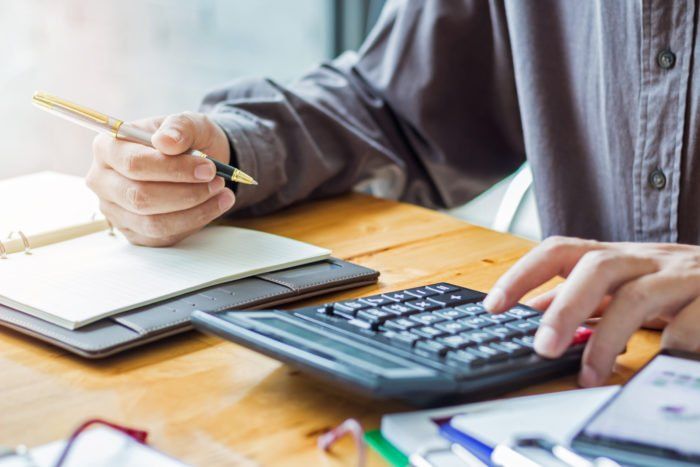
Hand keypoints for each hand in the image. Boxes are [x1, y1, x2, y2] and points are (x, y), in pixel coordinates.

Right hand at [87, 112, 234, 245]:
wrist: (195, 163)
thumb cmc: (185, 141)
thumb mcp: (189, 123)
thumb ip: (179, 127)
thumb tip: (166, 141)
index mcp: (108, 147)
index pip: (134, 164)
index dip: (174, 169)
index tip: (209, 168)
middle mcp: (103, 181)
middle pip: (139, 197)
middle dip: (186, 193)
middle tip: (218, 182)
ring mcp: (115, 210)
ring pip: (153, 223)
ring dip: (194, 212)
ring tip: (222, 194)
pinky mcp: (133, 232)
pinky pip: (163, 237)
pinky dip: (193, 223)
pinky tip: (213, 207)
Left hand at [482, 236, 699, 386]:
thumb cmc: (677, 285)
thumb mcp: (626, 285)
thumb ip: (584, 298)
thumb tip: (531, 311)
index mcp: (617, 257)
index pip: (559, 251)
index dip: (523, 274)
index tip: (493, 305)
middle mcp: (646, 259)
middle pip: (596, 269)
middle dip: (564, 309)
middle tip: (543, 348)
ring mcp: (682, 276)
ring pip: (637, 298)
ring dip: (607, 340)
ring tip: (590, 376)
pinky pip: (688, 325)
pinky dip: (671, 346)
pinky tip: (658, 366)